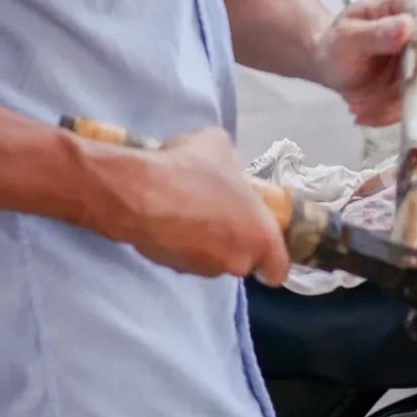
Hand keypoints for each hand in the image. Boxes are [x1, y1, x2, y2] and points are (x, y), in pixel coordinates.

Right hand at [124, 128, 289, 284]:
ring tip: (185, 210)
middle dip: (232, 240)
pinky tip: (165, 218)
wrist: (139, 192)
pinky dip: (178, 243)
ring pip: (211, 258)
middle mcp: (236, 260)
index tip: (259, 244)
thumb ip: (232, 165)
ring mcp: (202, 268)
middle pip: (242, 259)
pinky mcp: (172, 269)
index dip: (270, 260)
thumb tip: (225, 168)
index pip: (277, 269)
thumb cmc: (191, 169)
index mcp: (261, 236)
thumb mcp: (219, 147)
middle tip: (216, 213)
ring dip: (203, 241)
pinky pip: (183, 257)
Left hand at [315, 0, 416, 127]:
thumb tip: (406, 26)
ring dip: (404, 98)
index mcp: (406, 5)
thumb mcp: (346, 37)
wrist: (333, 67)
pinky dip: (396, 111)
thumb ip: (374, 33)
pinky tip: (371, 112)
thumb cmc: (338, 44)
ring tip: (367, 105)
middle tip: (396, 92)